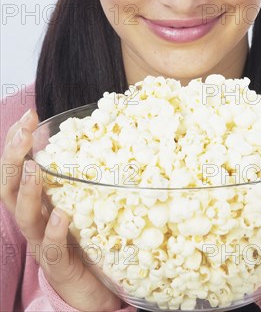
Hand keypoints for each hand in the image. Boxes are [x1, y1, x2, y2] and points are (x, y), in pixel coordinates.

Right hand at [0, 109, 121, 311]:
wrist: (93, 290)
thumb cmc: (88, 239)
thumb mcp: (84, 200)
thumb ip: (85, 174)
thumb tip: (106, 134)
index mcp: (39, 201)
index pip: (18, 168)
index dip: (17, 142)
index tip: (29, 115)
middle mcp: (35, 220)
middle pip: (9, 188)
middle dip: (13, 157)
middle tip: (24, 131)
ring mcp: (43, 243)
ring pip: (25, 217)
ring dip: (27, 191)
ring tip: (34, 168)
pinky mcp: (59, 266)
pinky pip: (51, 249)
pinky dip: (54, 231)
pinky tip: (60, 215)